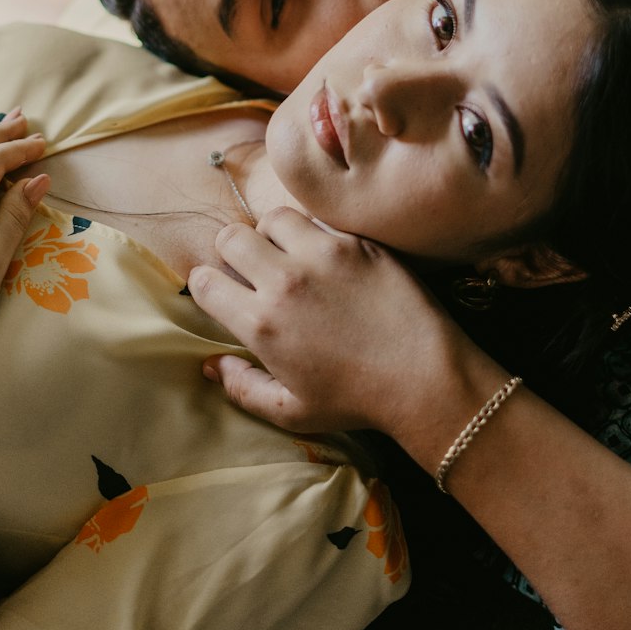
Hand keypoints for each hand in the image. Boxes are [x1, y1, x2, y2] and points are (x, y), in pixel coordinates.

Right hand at [188, 207, 458, 434]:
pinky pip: (318, 220)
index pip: (205, 281)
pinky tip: (326, 255)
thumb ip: (243, 388)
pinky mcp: (356, 242)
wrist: (425, 376)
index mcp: (262, 323)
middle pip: (231, 238)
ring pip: (273, 217)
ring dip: (272, 234)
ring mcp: (322, 255)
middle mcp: (284, 281)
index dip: (207, 285)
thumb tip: (211, 365)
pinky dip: (314, 233)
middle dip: (232, 251)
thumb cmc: (358, 400)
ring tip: (287, 254)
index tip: (223, 293)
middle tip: (251, 269)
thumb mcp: (292, 411)